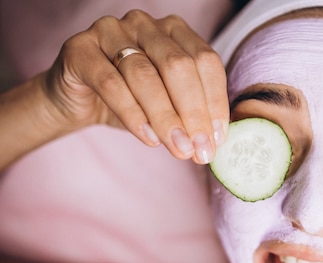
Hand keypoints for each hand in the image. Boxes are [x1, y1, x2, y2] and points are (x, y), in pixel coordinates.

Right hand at [44, 10, 228, 163]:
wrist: (77, 102)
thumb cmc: (132, 102)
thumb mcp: (169, 106)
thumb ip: (192, 116)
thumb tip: (214, 143)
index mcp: (175, 31)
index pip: (206, 62)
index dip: (215, 102)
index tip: (217, 139)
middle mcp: (145, 24)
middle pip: (178, 66)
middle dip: (193, 113)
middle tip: (199, 149)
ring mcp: (110, 31)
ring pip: (145, 75)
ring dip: (166, 118)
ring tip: (179, 149)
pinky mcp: (79, 49)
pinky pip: (111, 83)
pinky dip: (133, 115)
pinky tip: (148, 139)